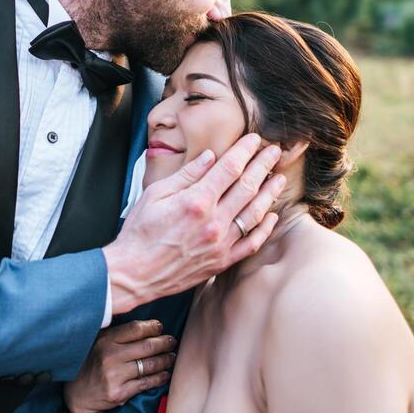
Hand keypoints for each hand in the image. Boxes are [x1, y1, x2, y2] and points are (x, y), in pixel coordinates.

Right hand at [64, 319, 175, 412]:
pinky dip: (159, 378)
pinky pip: (145, 383)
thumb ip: (118, 333)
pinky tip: (166, 374)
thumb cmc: (92, 363)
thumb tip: (147, 325)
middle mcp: (109, 356)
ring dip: (165, 360)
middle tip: (172, 341)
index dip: (152, 327)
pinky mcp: (118, 393)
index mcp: (105, 339)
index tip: (160, 327)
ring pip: (149, 365)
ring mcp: (114, 375)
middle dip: (164, 343)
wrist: (77, 394)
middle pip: (146, 346)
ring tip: (172, 357)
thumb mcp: (99, 342)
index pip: (135, 328)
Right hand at [103, 133, 284, 313]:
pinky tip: (271, 216)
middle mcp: (213, 221)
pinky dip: (264, 229)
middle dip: (263, 165)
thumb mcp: (156, 193)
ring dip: (269, 193)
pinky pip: (251, 244)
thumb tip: (210, 156)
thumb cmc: (140, 231)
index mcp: (196, 201)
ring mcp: (220, 243)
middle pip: (247, 187)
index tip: (255, 140)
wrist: (135, 273)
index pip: (229, 168)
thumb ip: (186, 174)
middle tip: (274, 151)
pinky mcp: (221, 262)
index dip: (245, 151)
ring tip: (278, 178)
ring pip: (254, 213)